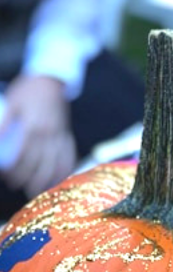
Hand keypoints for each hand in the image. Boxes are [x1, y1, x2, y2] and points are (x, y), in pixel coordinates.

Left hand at [0, 75, 76, 197]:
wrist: (51, 80)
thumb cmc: (28, 90)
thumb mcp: (12, 103)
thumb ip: (4, 124)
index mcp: (33, 126)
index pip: (24, 155)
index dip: (16, 169)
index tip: (7, 177)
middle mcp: (49, 133)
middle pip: (41, 164)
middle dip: (30, 179)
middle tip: (20, 187)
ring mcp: (60, 136)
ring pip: (56, 164)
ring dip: (47, 180)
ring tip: (38, 191)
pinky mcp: (67, 136)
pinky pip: (68, 156)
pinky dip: (65, 170)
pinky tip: (59, 179)